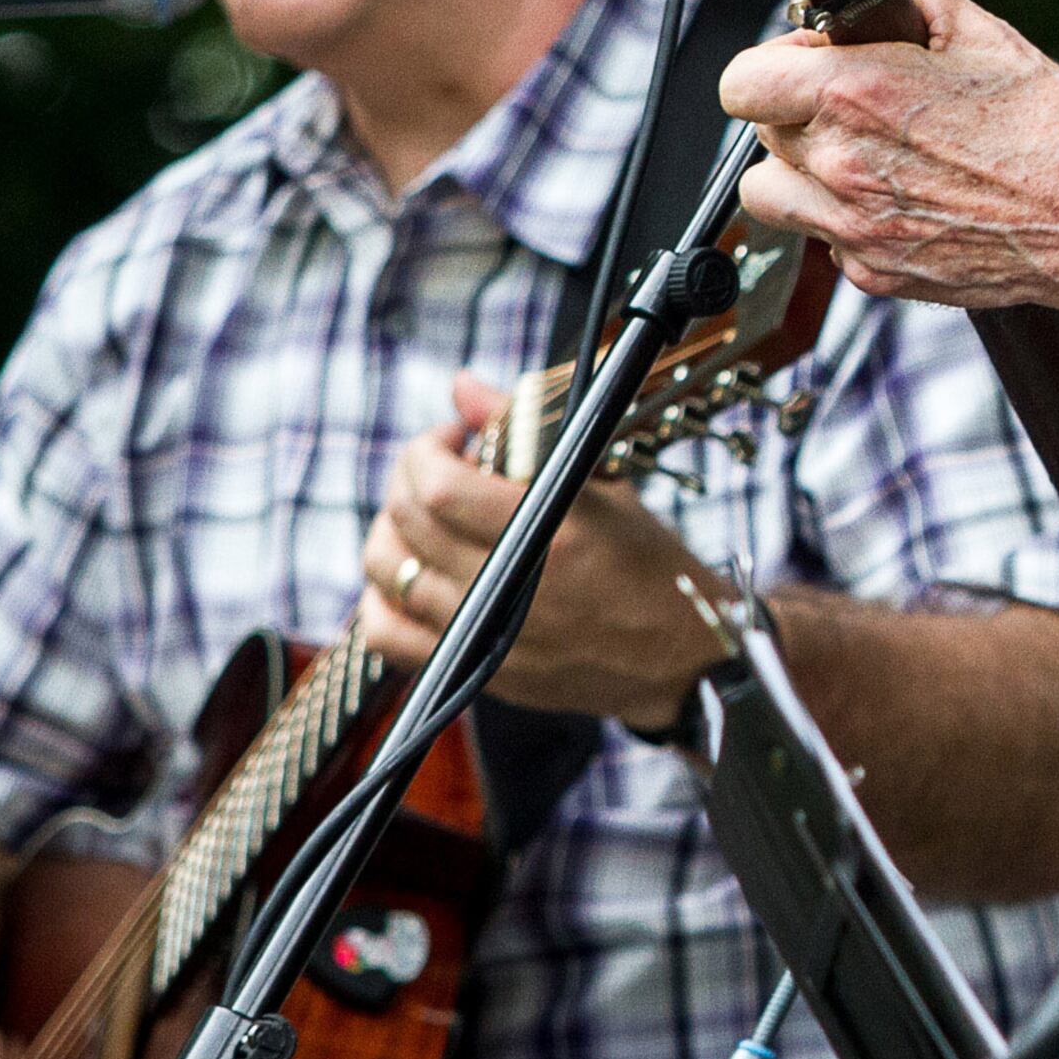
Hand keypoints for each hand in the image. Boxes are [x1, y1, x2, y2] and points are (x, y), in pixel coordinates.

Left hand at [359, 375, 732, 725]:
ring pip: (386, 572)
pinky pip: (388, 637)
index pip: (438, 487)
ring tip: (422, 518)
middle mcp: (509, 587)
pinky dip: (379, 601)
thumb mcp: (604, 483)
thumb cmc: (649, 563)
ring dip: (391, 530)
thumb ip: (524, 428)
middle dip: (409, 478)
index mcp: (550, 532)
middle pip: (406, 521)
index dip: (427, 450)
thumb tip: (463, 386)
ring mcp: (488, 635)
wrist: (679, 654)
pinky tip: (407, 575)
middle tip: (439, 468)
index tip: (451, 438)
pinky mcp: (477, 671)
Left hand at [723, 0, 1058, 321]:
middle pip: (760, 130)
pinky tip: (901, 198)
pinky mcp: (871, 274)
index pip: (741, 81)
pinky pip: (823, 239)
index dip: (774, 62)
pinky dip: (845, 219)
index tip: (811, 59)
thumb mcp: (983, 34)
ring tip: (857, 155)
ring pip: (770, 193)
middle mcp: (841, 165)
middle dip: (797, 108)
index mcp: (856, 96)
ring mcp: (851, 228)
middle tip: (854, 102)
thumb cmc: (1051, 132)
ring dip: (799, 169)